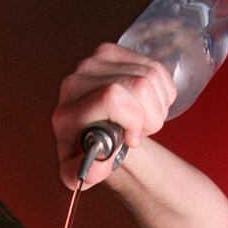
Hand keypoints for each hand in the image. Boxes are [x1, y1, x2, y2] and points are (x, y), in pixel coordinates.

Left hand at [52, 43, 175, 189]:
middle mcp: (76, 81)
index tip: (132, 140)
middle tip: (140, 133)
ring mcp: (94, 62)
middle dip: (150, 116)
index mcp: (66, 114)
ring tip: (143, 122)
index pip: (112, 98)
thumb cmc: (87, 153)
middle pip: (139, 84)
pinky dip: (161, 93)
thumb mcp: (80, 173)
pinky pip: (155, 67)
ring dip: (157, 106)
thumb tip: (98, 165)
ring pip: (150, 76)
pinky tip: (148, 106)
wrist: (91, 135)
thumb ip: (86, 174)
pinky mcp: (112, 52)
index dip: (133, 119)